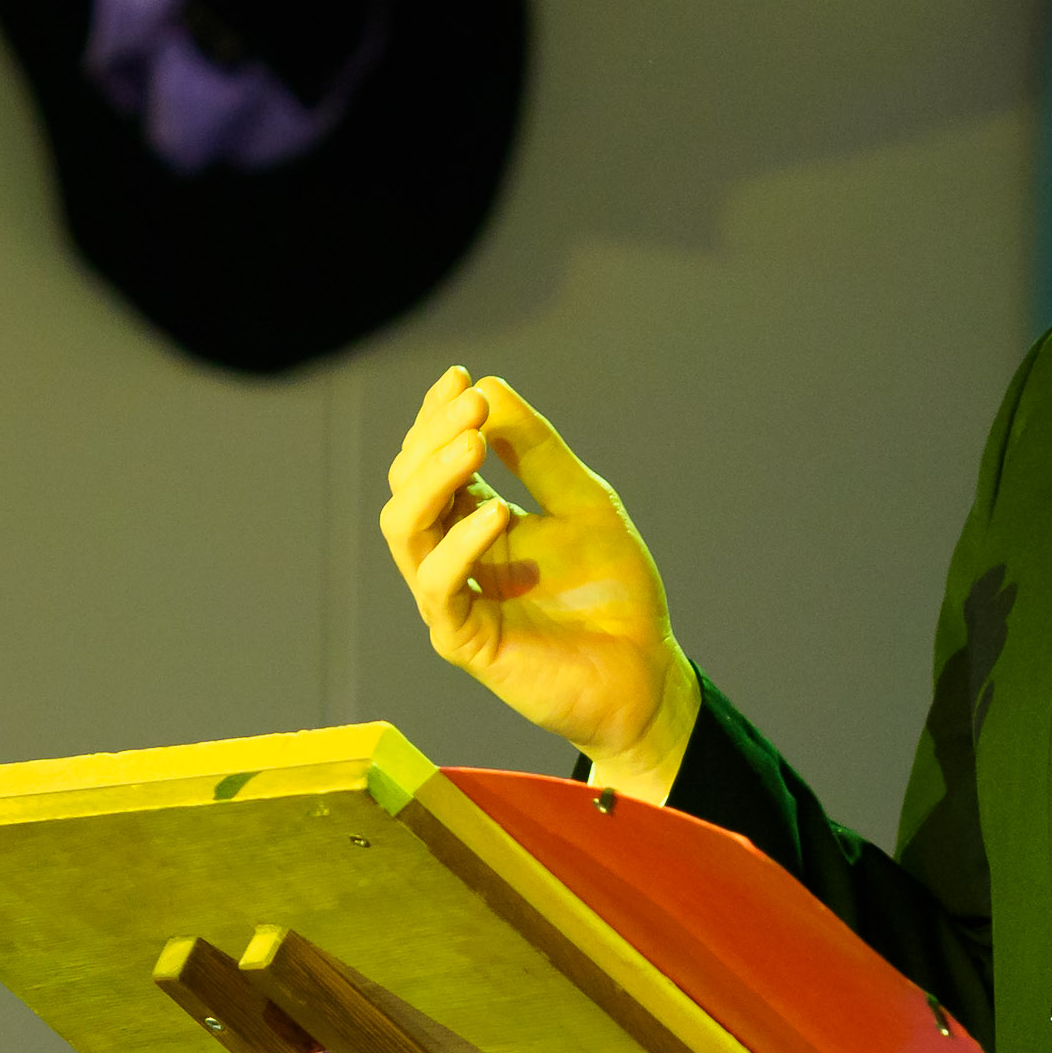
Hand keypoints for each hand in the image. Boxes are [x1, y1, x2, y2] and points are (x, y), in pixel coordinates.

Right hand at [378, 367, 696, 797]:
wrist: (646, 674)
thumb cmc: (614, 592)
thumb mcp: (586, 504)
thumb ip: (539, 454)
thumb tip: (490, 387)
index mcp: (475, 521)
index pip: (431, 459)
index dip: (437, 417)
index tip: (462, 378)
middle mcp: (453, 555)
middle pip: (407, 486)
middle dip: (432, 438)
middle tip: (473, 405)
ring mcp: (453, 599)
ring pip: (405, 530)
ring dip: (433, 480)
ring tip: (472, 443)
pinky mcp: (465, 642)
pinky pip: (439, 588)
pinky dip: (461, 545)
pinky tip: (497, 514)